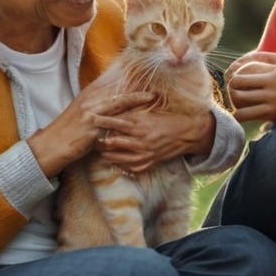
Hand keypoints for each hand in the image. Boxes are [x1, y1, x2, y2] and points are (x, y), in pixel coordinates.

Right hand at [27, 79, 155, 176]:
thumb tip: (114, 101)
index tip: (143, 67)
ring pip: (119, 101)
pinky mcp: (91, 124)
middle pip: (118, 88)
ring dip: (136, 98)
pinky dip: (127, 118)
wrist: (53, 144)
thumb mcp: (84, 114)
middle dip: (136, 83)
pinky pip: (114, 119)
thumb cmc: (70, 132)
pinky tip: (139, 119)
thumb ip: (98, 106)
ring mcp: (91, 110)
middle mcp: (90, 99)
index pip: (112, 80)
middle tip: (155, 80)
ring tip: (153, 96)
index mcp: (89, 94)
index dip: (128, 74)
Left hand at [97, 109, 214, 173]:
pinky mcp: (147, 164)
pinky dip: (118, 163)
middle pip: (113, 142)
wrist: (186, 134)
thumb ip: (131, 112)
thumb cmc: (166, 120)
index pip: (116, 123)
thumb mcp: (148, 112)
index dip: (102, 120)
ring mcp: (144, 155)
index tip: (90, 117)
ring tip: (98, 148)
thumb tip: (112, 108)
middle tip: (89, 136)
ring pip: (117, 157)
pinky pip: (127, 167)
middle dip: (99, 139)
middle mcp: (141, 141)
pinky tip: (113, 158)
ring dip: (106, 152)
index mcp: (141, 125)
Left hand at [226, 52, 275, 122]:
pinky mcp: (275, 116)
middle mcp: (272, 92)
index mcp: (272, 76)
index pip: (241, 77)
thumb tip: (242, 58)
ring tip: (235, 103)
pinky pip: (253, 118)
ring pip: (243, 110)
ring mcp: (273, 106)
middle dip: (230, 92)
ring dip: (234, 107)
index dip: (232, 78)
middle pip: (239, 94)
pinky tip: (240, 113)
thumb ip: (263, 56)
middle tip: (231, 91)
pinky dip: (242, 116)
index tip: (233, 78)